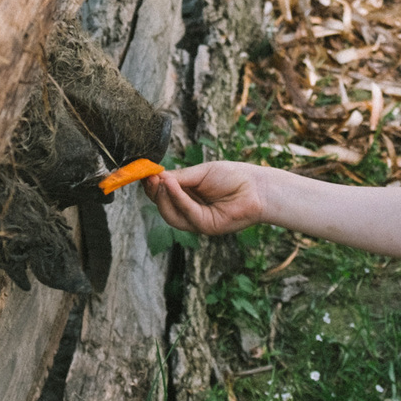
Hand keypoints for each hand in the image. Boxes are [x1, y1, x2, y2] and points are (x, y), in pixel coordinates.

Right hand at [144, 160, 275, 236]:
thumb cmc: (233, 177)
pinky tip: (171, 184)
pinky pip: (187, 214)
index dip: (152, 186)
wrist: (257, 187)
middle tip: (149, 178)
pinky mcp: (207, 226)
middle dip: (154, 193)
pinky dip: (177, 198)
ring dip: (163, 197)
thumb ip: (180, 177)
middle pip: (163, 207)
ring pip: (171, 215)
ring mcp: (198, 221)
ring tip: (160, 180)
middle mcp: (190, 210)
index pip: (164, 195)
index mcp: (188, 196)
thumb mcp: (201, 173)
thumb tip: (157, 176)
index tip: (143, 173)